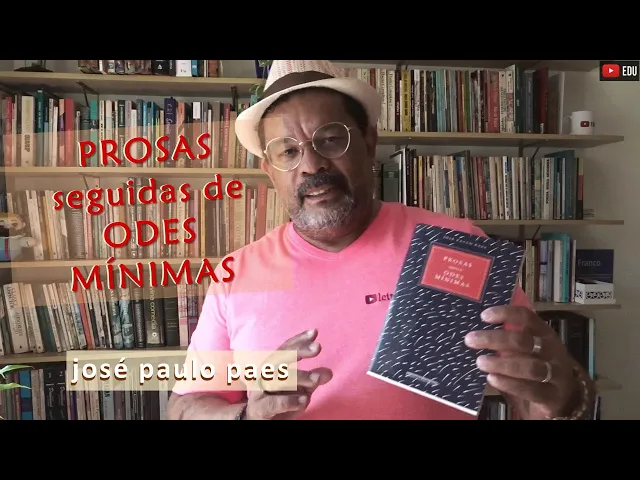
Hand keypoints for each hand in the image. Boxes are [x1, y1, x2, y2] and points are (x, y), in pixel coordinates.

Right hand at [245, 329, 332, 419]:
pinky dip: (289, 401)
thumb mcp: (299, 390)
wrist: (257, 421)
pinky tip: (305, 400)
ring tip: (317, 379)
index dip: (298, 340)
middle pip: (278, 358)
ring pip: (276, 380)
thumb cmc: (279, 402)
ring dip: (298, 377)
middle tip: (317, 347)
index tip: (314, 332)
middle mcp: (262, 375)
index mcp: (271, 367)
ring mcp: (259, 392)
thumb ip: (312, 380)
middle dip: (297, 351)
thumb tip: (329, 372)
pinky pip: (273, 403)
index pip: (284, 349)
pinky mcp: (258, 409)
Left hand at [464, 306, 593, 419]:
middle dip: (495, 339)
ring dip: (502, 364)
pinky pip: (530, 389)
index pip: (527, 317)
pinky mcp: (553, 396)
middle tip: (471, 340)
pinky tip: (492, 379)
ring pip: (530, 367)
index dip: (506, 314)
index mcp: (544, 333)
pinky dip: (509, 384)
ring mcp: (555, 374)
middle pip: (524, 342)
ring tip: (480, 362)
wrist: (566, 395)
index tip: (484, 316)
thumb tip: (477, 333)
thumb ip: (509, 340)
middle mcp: (552, 350)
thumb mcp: (529, 349)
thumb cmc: (539, 365)